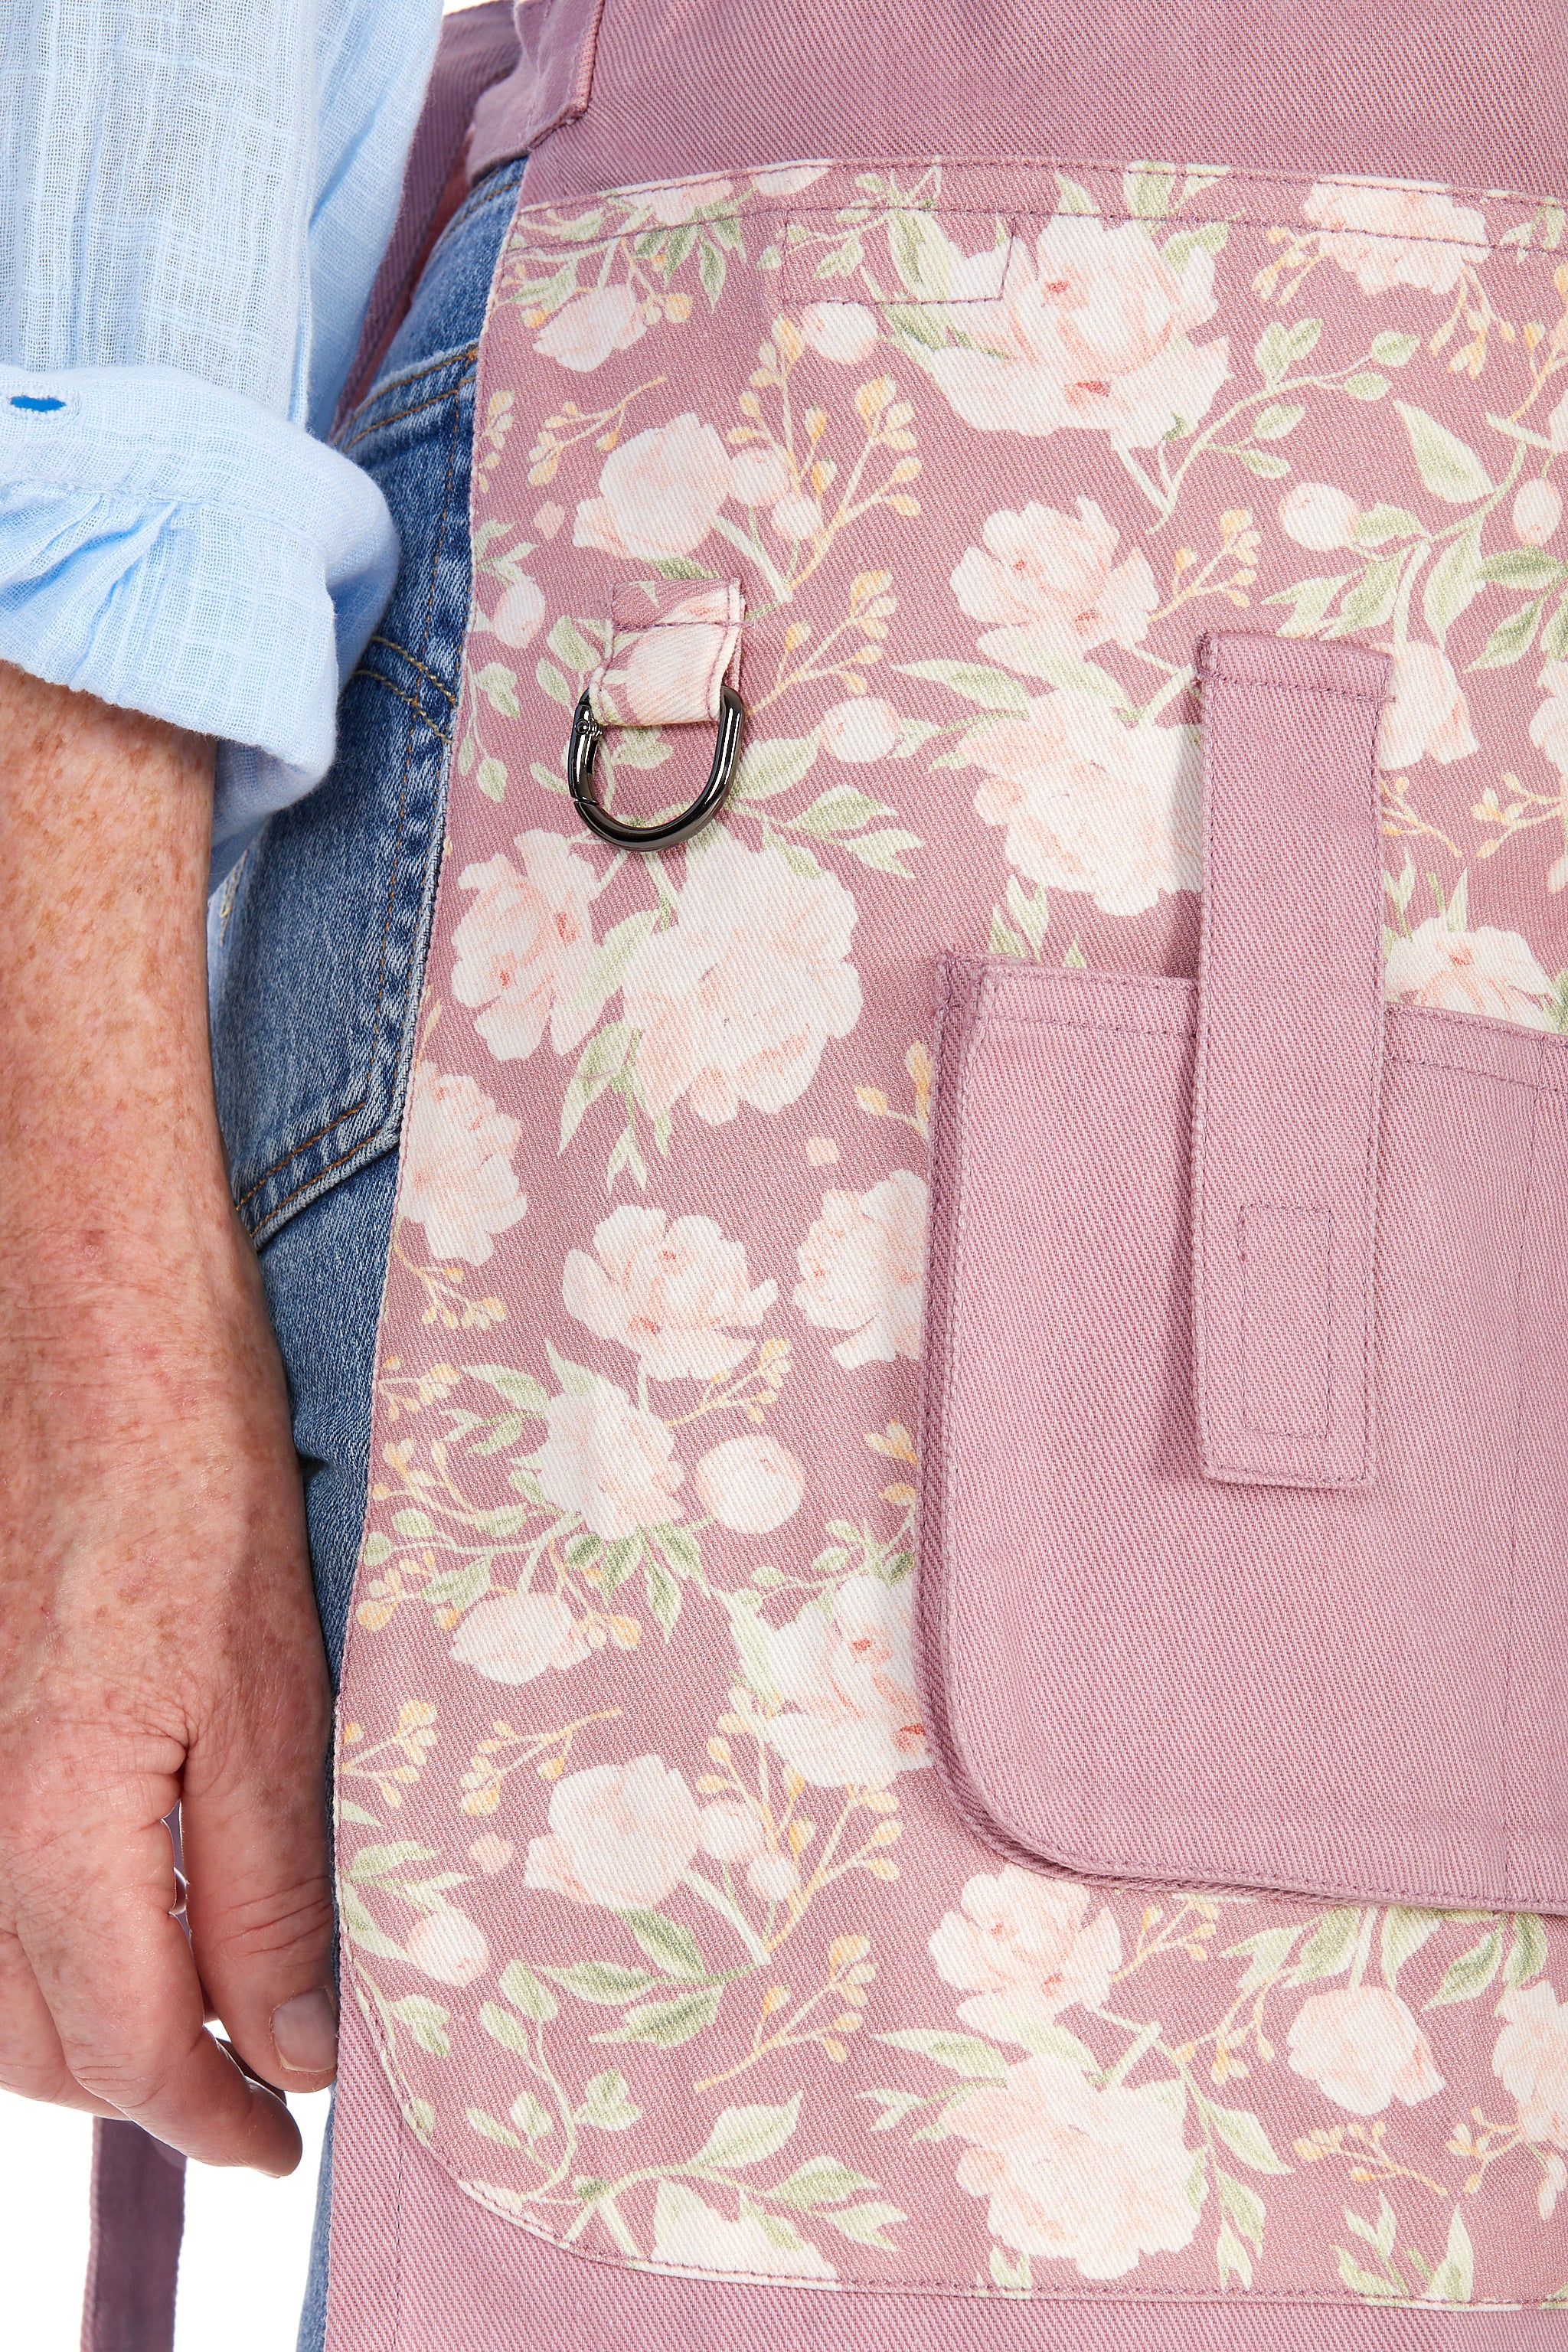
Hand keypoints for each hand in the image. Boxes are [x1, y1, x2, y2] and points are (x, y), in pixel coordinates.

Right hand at [0, 663, 335, 2172]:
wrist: (90, 1304)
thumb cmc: (192, 1460)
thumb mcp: (276, 1675)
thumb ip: (275, 1869)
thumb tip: (296, 2037)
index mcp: (58, 1810)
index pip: (124, 2052)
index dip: (212, 2127)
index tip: (287, 2145)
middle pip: (35, 2038)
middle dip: (149, 2085)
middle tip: (264, 2074)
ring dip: (94, 2013)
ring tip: (215, 1995)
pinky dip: (53, 1922)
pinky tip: (138, 1880)